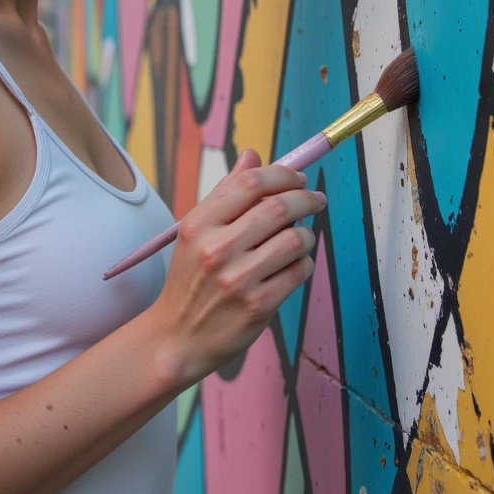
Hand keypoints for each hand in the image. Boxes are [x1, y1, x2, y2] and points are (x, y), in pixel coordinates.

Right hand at [151, 149, 324, 384]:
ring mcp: (238, 280)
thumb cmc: (190, 280)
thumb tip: (253, 155)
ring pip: (296, 238)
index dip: (282, 174)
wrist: (177, 338)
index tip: (298, 178)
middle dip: (306, 198)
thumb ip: (226, 193)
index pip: (250, 183)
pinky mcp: (258, 306)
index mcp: (199, 224)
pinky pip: (299, 271)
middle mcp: (216, 249)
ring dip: (307, 233)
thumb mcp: (196, 233)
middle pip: (278, 207)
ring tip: (300, 237)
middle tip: (316, 200)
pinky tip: (293, 265)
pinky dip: (304, 263)